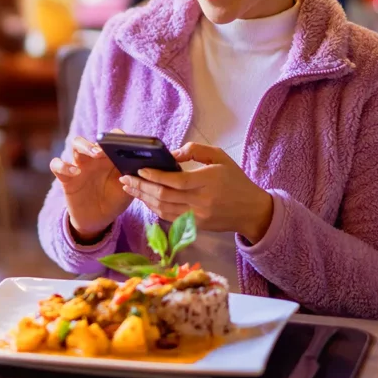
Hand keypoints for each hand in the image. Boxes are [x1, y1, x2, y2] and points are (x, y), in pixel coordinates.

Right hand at [50, 131, 132, 242]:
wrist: (98, 219)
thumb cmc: (115, 200)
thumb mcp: (128, 189)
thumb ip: (135, 177)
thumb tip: (146, 165)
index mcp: (110, 157)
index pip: (112, 139)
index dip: (116, 136)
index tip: (123, 140)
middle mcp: (94, 157)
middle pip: (93, 139)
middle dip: (98, 142)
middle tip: (105, 151)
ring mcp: (79, 165)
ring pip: (76, 144)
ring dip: (84, 146)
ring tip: (95, 154)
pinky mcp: (65, 177)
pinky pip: (57, 164)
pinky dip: (63, 165)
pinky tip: (75, 172)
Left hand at [119, 143, 273, 243]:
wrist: (251, 210)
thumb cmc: (235, 180)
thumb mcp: (220, 157)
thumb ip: (196, 150)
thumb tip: (172, 153)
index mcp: (208, 182)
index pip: (175, 181)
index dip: (154, 176)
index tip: (139, 169)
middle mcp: (201, 201)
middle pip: (164, 196)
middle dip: (141, 186)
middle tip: (125, 178)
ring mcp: (198, 216)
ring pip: (162, 209)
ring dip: (143, 198)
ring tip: (129, 188)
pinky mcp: (195, 226)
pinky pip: (169, 217)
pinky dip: (153, 208)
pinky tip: (144, 199)